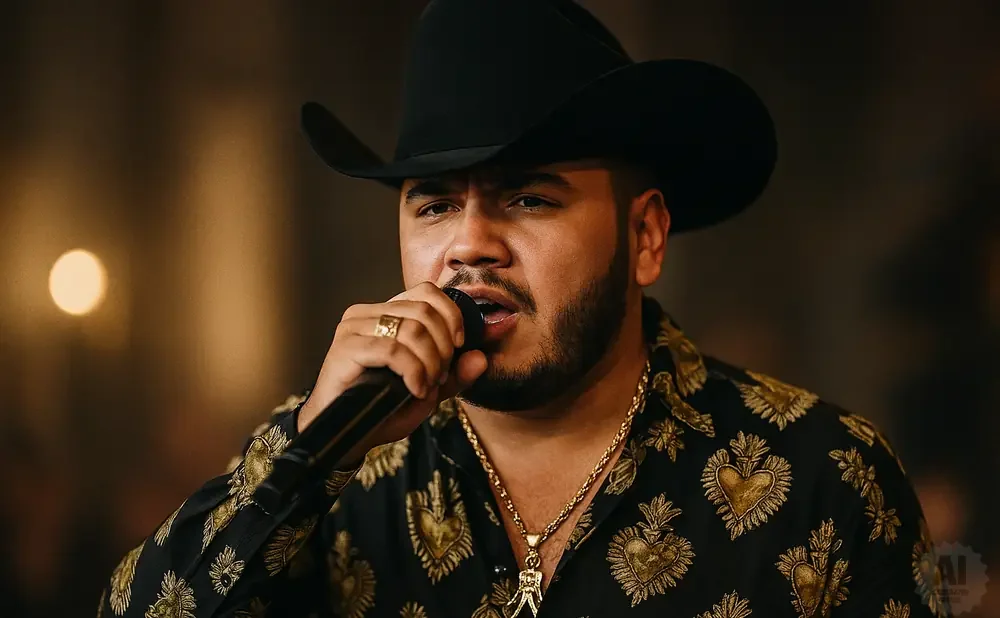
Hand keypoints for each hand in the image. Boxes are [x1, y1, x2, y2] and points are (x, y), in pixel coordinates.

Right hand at [297, 282, 487, 466]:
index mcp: (386, 312)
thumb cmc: (383, 409)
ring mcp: (354, 328)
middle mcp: (367, 313)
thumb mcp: (429, 390)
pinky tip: (415, 389)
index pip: (427, 291)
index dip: (451, 315)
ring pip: (412, 329)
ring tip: (426, 386)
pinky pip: (393, 350)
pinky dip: (413, 371)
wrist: (347, 435)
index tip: (458, 346)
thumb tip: (481, 357)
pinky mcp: (345, 347)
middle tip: (438, 377)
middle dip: (443, 347)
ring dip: (430, 362)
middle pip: (424, 311)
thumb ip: (455, 373)